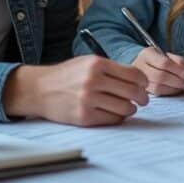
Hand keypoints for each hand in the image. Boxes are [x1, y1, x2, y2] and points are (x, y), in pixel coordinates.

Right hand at [3, 56, 148, 125]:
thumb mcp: (88, 63)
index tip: (144, 85)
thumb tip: (139, 81)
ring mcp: (88, 100)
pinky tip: (113, 113)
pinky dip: (117, 117)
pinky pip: (112, 120)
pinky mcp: (84, 117)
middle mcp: (93, 81)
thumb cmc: (67, 76)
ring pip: (125, 108)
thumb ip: (111, 69)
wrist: (39, 89)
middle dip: (142, 97)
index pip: (133, 74)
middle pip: (132, 92)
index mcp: (97, 64)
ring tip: (127, 107)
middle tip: (142, 100)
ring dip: (130, 109)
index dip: (143, 81)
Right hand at [133, 48, 183, 95]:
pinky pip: (156, 93)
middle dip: (176, 81)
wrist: (143, 66)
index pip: (164, 63)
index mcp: (147, 54)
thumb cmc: (158, 60)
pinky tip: (173, 90)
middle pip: (160, 76)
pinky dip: (168, 92)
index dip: (178, 70)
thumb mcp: (168, 55)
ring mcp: (139, 79)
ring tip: (180, 87)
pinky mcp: (142, 89)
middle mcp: (140, 66)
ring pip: (157, 87)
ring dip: (173, 88)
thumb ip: (178, 60)